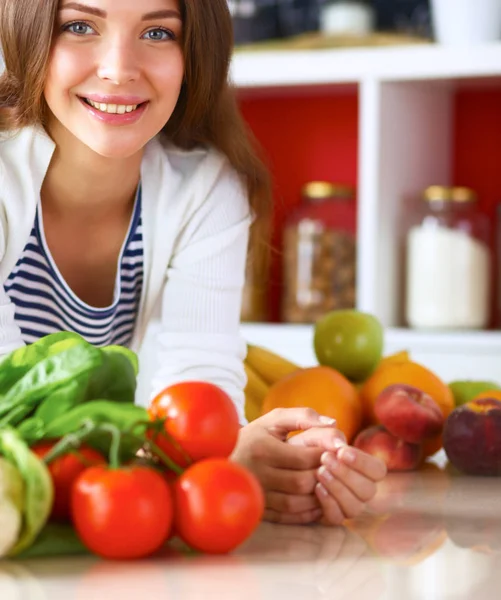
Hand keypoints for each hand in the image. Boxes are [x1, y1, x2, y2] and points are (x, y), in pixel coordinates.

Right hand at [231, 408, 336, 524]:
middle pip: (303, 482)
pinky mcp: (258, 510)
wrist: (221, 459)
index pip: (306, 457)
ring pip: (297, 504)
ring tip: (328, 484)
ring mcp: (257, 495)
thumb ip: (304, 416)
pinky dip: (307, 512)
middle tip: (336, 470)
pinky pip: (288, 517)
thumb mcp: (274, 420)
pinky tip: (316, 501)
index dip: (327, 456)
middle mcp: (258, 474)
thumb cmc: (255, 436)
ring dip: (319, 496)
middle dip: (325, 476)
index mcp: (263, 449)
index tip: (335, 452)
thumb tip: (334, 423)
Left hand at [289, 427, 386, 524]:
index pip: (378, 470)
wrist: (273, 462)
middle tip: (325, 460)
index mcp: (358, 465)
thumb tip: (340, 443)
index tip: (341, 452)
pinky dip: (329, 503)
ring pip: (355, 507)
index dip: (363, 462)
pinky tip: (316, 488)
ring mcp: (343, 502)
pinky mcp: (327, 514)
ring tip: (319, 472)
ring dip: (339, 489)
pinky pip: (337, 518)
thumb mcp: (305, 431)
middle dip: (348, 474)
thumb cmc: (294, 443)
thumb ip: (324, 433)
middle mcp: (355, 486)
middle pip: (369, 490)